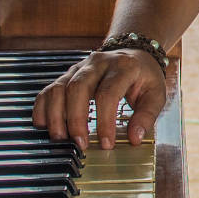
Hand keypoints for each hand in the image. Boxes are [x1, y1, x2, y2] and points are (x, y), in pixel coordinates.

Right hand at [32, 48, 165, 148]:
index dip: (104, 120)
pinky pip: (48, 90)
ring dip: (55, 115)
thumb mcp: (155, 94)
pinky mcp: (67, 75)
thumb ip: (146, 116)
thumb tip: (134, 138)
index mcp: (122, 66)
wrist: (132, 53)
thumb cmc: (143, 77)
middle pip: (77, 88)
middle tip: (80, 145)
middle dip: (75, 119)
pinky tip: (44, 125)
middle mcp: (97, 63)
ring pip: (59, 88)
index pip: (108, 93)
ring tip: (60, 138)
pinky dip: (43, 108)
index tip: (106, 143)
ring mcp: (79, 68)